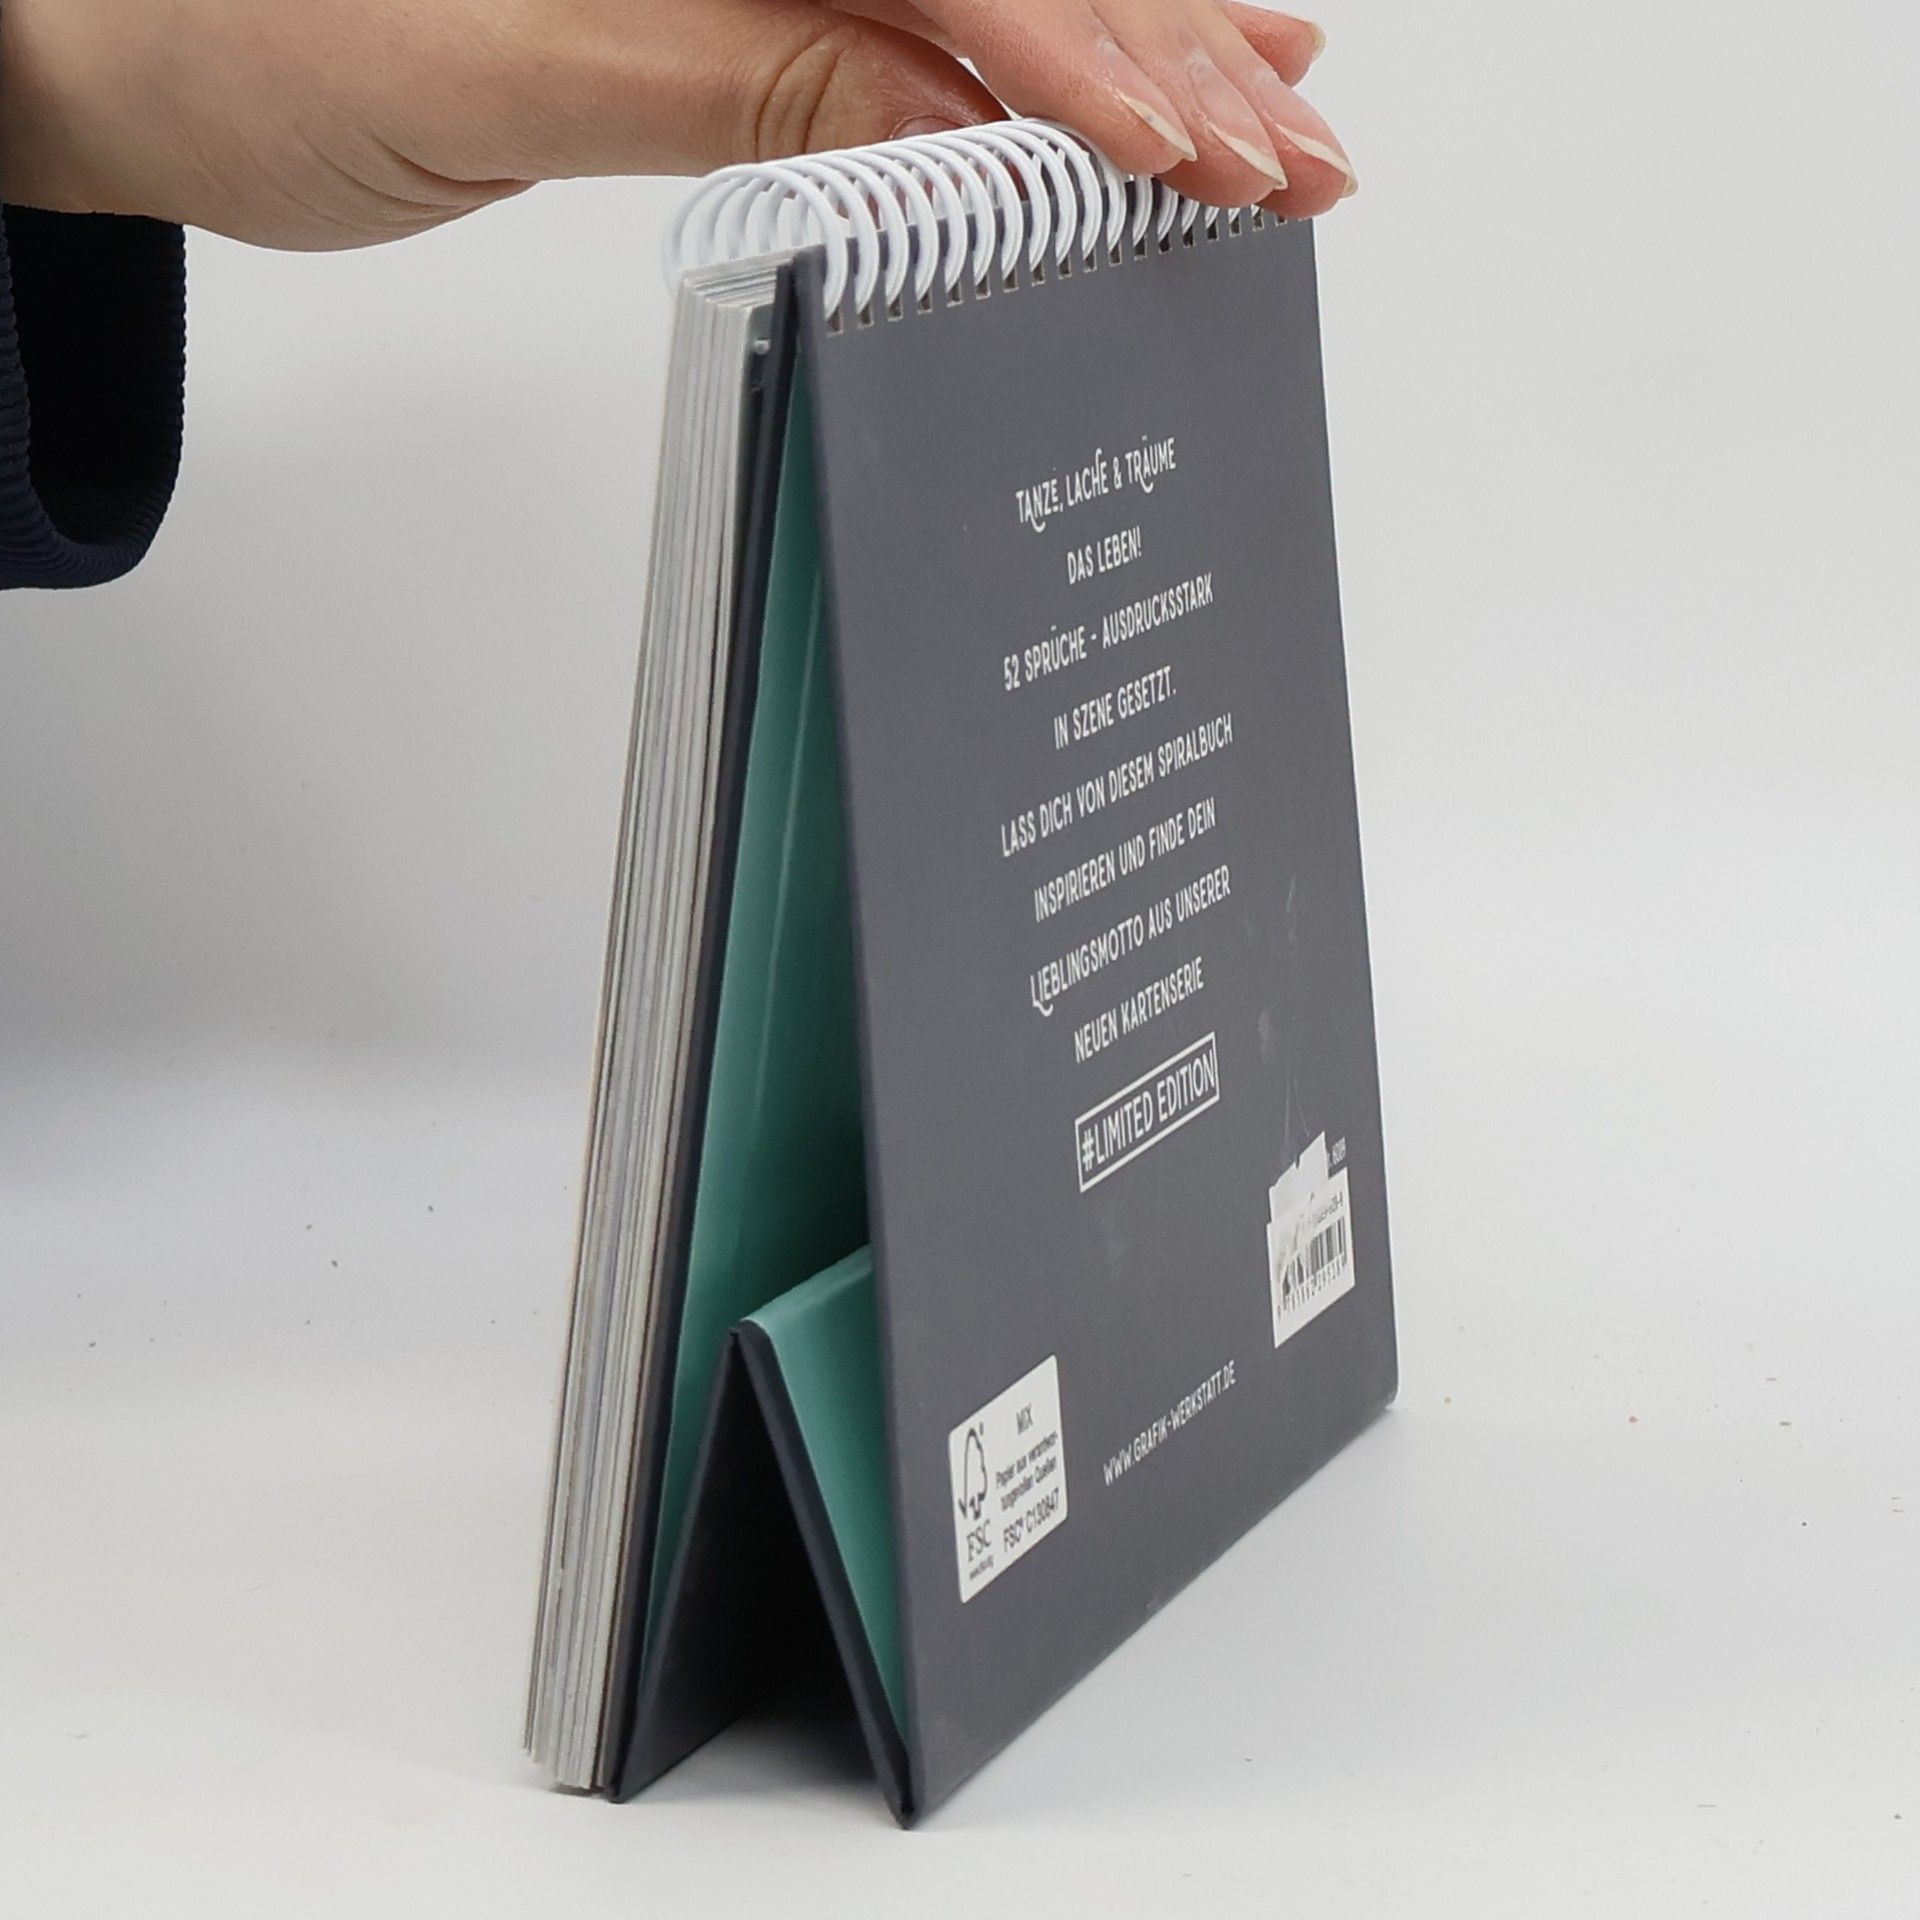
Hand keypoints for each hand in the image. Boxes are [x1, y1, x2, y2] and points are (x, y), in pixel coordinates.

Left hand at [0, 0, 1354, 251]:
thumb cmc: (240, 35)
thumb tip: (941, 106)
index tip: (1202, 153)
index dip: (1090, 57)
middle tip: (1298, 151)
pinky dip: (1023, 44)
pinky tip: (1126, 56)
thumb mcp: (491, 67)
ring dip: (1139, 35)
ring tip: (1276, 97)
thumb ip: (730, 71)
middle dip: (1163, 51)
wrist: (117, 35)